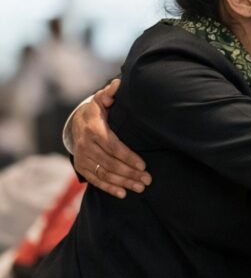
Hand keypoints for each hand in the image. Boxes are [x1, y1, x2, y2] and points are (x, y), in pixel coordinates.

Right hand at [71, 79, 150, 198]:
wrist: (75, 123)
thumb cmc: (96, 112)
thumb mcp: (101, 100)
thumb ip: (110, 94)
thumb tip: (118, 84)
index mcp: (93, 130)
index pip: (113, 146)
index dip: (128, 157)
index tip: (143, 165)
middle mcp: (86, 146)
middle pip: (110, 163)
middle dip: (130, 173)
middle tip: (147, 180)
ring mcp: (82, 158)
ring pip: (104, 173)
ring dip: (123, 182)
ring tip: (140, 187)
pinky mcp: (81, 167)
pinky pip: (95, 180)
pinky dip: (109, 188)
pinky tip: (122, 194)